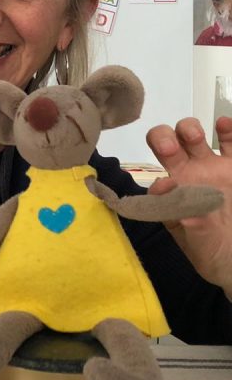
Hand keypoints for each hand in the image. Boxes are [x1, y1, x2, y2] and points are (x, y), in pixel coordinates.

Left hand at [146, 116, 231, 295]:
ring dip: (189, 129)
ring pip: (193, 135)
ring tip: (195, 138)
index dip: (155, 178)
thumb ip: (182, 220)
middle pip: (167, 144)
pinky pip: (230, 141)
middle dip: (162, 138)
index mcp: (174, 195)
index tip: (167, 186)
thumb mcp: (198, 245)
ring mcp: (214, 168)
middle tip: (168, 147)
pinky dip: (227, 129)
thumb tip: (163, 191)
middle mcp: (190, 175)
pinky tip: (224, 125)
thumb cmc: (216, 254)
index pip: (155, 177)